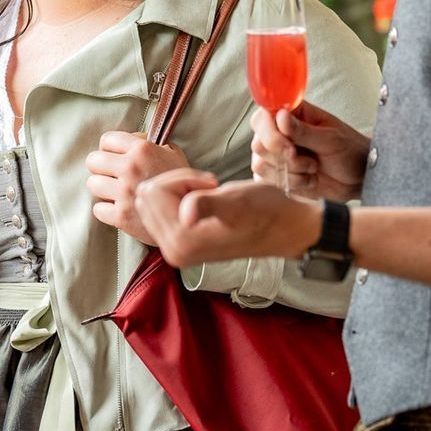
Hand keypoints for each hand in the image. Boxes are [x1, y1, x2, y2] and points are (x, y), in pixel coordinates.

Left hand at [87, 131, 187, 245]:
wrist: (195, 214)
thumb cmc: (185, 181)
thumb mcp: (173, 152)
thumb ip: (149, 143)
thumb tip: (130, 139)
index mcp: (142, 149)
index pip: (106, 140)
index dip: (110, 147)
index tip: (115, 156)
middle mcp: (130, 168)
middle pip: (93, 160)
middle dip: (101, 166)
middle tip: (112, 174)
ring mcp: (124, 194)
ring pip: (92, 184)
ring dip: (102, 188)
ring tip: (115, 191)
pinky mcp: (122, 217)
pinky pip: (98, 209)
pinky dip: (106, 210)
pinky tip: (119, 208)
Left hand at [136, 169, 320, 267]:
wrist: (283, 228)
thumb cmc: (265, 210)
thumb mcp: (237, 202)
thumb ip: (209, 205)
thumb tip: (186, 213)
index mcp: (181, 242)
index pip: (153, 191)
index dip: (181, 178)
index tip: (210, 184)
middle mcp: (173, 251)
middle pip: (147, 195)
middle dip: (175, 183)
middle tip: (208, 188)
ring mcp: (175, 250)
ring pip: (151, 200)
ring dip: (178, 189)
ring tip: (208, 194)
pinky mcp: (180, 244)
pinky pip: (160, 210)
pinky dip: (178, 198)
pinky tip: (204, 202)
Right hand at [251, 102, 368, 199]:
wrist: (357, 178)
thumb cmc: (349, 151)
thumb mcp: (331, 139)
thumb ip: (303, 131)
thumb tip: (281, 116)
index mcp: (293, 115)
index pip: (264, 116)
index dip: (270, 132)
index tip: (290, 147)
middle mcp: (279, 132)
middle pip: (259, 143)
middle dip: (284, 157)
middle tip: (310, 162)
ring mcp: (276, 153)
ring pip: (260, 163)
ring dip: (290, 172)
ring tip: (313, 169)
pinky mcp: (276, 173)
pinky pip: (266, 180)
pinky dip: (290, 183)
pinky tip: (308, 180)